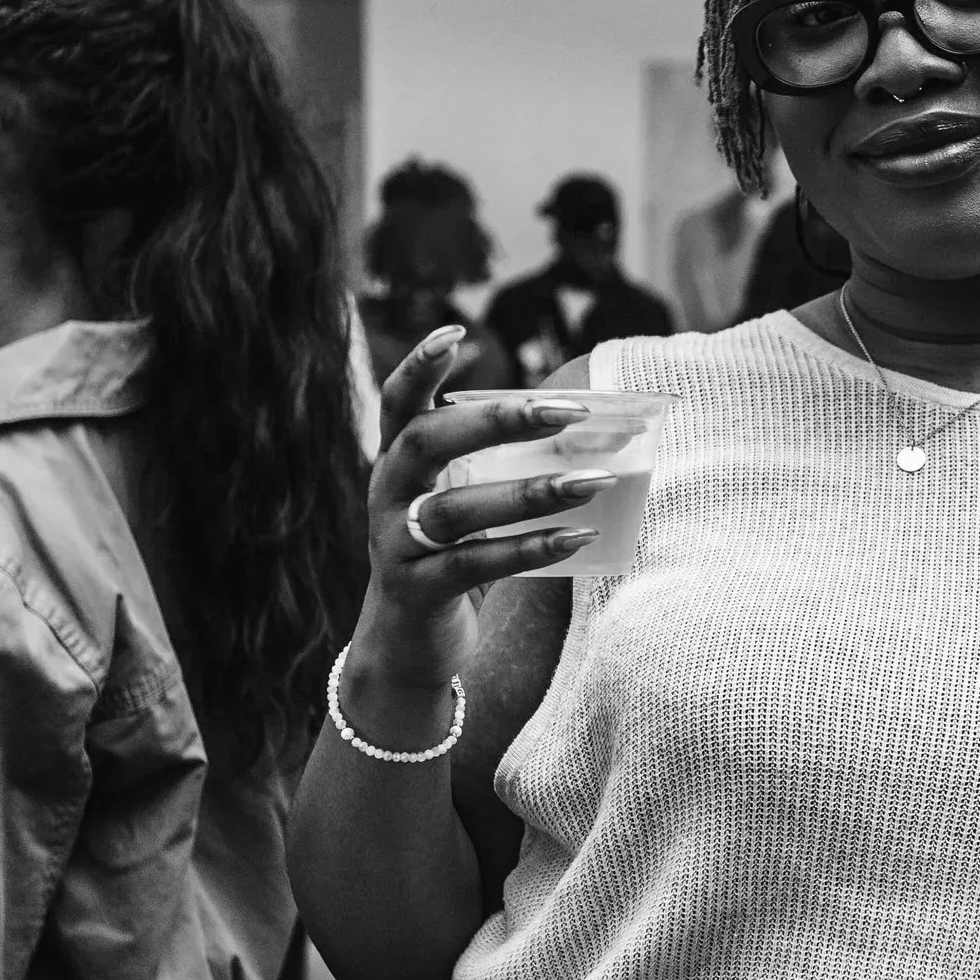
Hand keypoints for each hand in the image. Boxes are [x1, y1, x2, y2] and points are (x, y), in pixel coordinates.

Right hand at [348, 325, 607, 693]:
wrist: (406, 647)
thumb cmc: (449, 558)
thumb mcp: (460, 504)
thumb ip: (496, 468)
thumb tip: (592, 433)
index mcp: (396, 465)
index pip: (397, 403)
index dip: (419, 366)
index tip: (456, 332)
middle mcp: (386, 496)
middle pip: (427, 442)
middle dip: (496, 421)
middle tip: (566, 412)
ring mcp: (396, 544)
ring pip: (456, 510)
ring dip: (530, 492)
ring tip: (593, 481)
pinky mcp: (417, 591)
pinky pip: (473, 565)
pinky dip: (528, 549)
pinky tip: (578, 536)